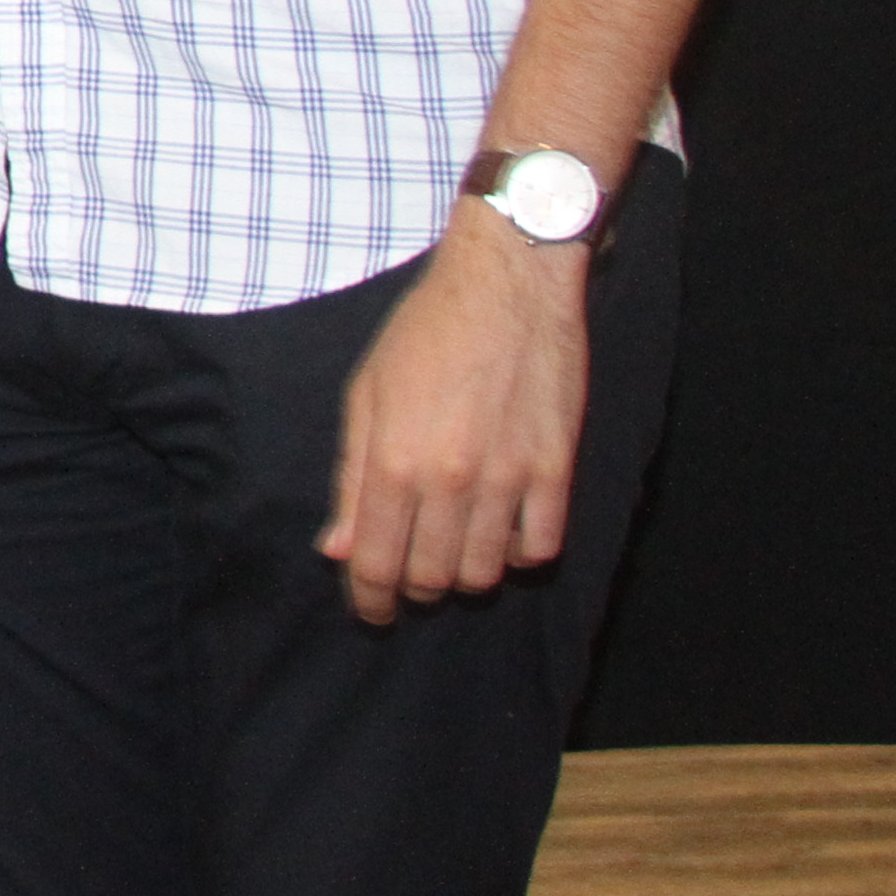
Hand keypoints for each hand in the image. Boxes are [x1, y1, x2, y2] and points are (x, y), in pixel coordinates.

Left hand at [317, 208, 589, 628]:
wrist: (507, 285)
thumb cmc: (424, 333)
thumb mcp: (366, 396)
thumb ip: (352, 478)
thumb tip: (339, 549)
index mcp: (394, 462)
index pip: (376, 565)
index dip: (368, 600)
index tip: (369, 610)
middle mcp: (451, 480)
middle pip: (431, 578)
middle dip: (413, 587)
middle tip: (408, 573)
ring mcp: (509, 478)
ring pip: (485, 573)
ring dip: (463, 574)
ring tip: (451, 550)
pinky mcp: (557, 470)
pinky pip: (541, 548)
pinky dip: (519, 554)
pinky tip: (502, 533)